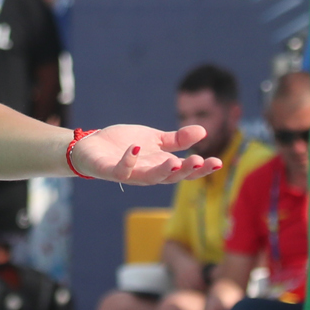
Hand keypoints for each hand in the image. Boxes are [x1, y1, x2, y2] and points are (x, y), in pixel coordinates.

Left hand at [68, 123, 223, 184]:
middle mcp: (147, 174)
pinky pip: (120, 171)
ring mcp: (129, 174)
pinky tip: (136, 148)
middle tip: (200, 162)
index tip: (218, 162)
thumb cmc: (124, 145)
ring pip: (149, 178)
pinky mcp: (109, 170)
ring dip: (162, 171)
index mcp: (160, 166)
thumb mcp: (155, 140)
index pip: (184, 171)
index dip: (201, 169)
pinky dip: (128, 161)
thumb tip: (204, 131)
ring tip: (175, 161)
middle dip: (185, 171)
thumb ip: (177, 140)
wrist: (91, 146)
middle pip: (170, 177)